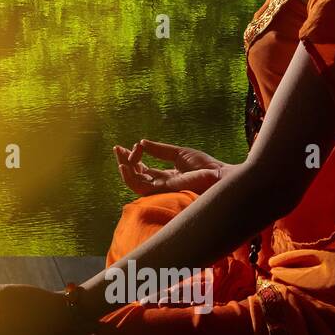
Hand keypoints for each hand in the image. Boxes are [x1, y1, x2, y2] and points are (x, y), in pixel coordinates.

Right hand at [113, 139, 227, 195]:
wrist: (217, 174)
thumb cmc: (204, 165)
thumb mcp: (178, 153)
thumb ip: (160, 150)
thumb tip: (142, 143)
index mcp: (166, 176)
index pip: (143, 169)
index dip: (134, 158)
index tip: (133, 145)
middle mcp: (161, 184)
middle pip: (136, 175)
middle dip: (124, 162)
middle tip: (117, 148)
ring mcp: (161, 189)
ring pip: (134, 183)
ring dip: (124, 169)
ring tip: (120, 155)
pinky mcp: (162, 191)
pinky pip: (140, 188)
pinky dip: (130, 178)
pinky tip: (125, 166)